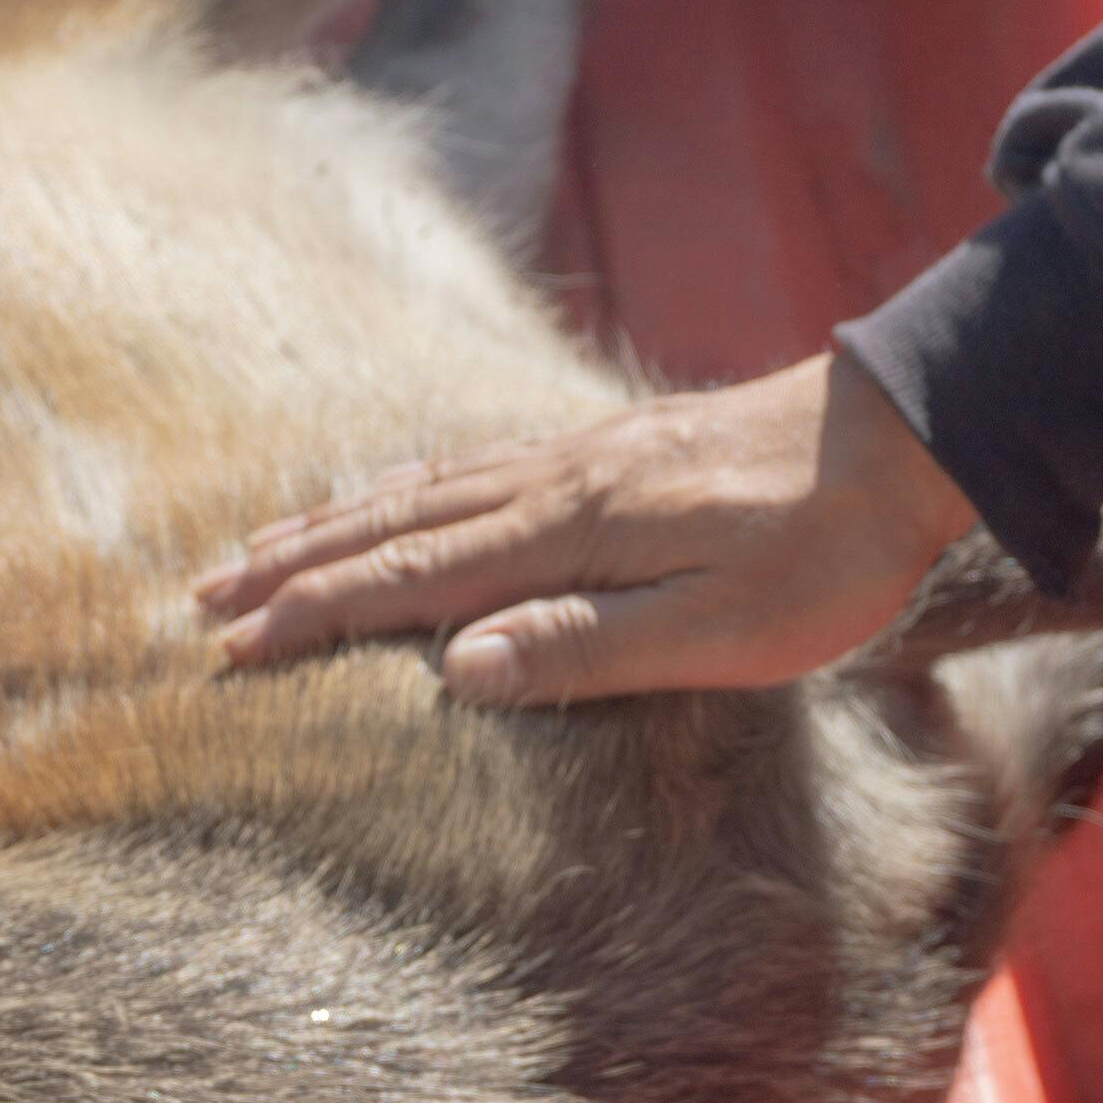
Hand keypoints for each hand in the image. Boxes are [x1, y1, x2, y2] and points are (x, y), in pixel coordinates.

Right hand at [191, 350, 979, 704]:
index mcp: (568, 534)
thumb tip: (457, 669)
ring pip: (421, 487)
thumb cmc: (825, 553)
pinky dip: (400, 484)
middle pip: (392, 524)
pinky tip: (389, 492)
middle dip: (290, 564)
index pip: (410, 580)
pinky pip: (468, 462)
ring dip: (331, 521)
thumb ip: (588, 646)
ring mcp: (575, 455)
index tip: (232, 649)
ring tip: (258, 546)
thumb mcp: (722, 630)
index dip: (315, 616)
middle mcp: (552, 482)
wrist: (903, 434)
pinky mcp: (606, 447)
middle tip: (199, 598)